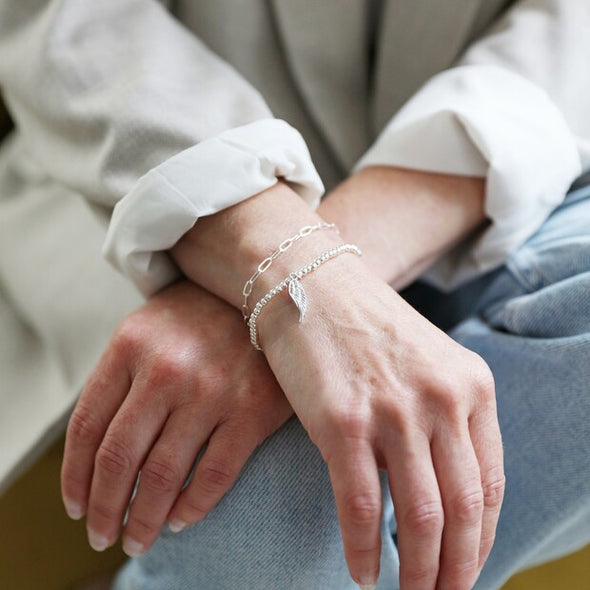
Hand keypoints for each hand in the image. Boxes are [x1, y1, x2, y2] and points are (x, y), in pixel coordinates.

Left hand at [61, 280, 291, 555]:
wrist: (265, 294)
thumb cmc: (197, 320)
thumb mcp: (145, 331)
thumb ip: (117, 382)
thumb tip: (95, 456)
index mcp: (130, 346)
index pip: (86, 427)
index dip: (75, 477)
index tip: (77, 506)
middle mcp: (167, 369)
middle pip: (119, 458)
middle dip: (104, 508)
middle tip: (103, 533)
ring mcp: (212, 390)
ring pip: (163, 475)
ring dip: (144, 518)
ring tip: (138, 537)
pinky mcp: (253, 409)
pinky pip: (214, 474)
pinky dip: (193, 507)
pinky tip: (181, 519)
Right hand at [258, 258, 503, 589]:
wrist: (308, 281)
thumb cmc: (361, 324)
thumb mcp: (424, 360)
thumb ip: (443, 417)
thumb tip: (440, 489)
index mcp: (470, 385)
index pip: (490, 484)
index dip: (482, 539)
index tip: (467, 567)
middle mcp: (440, 399)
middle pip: (463, 510)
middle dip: (455, 569)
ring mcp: (393, 410)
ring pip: (420, 517)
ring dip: (417, 571)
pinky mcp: (342, 421)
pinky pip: (360, 506)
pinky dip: (363, 549)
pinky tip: (362, 574)